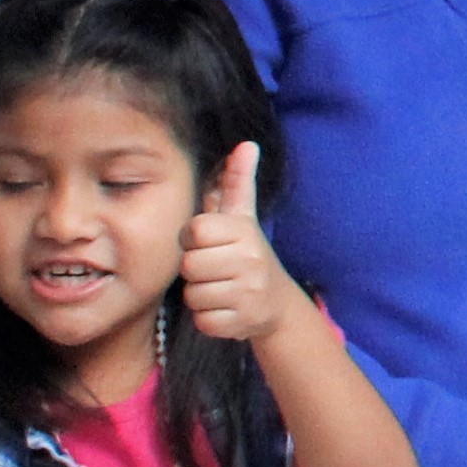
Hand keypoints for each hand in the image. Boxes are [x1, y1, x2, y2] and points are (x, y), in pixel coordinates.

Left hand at [173, 144, 311, 347]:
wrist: (277, 302)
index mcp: (245, 231)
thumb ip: (238, 182)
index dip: (194, 239)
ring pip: (193, 295)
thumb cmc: (246, 255)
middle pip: (189, 265)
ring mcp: (249, 292)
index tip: (210, 244)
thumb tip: (246, 144)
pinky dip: (209, 319)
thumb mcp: (243, 218)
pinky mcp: (243, 322)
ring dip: (201, 296)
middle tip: (215, 270)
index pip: (195, 230)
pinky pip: (203, 320)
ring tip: (221, 290)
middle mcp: (251, 260)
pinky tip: (225, 310)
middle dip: (196, 270)